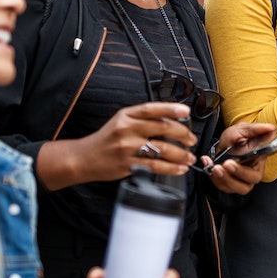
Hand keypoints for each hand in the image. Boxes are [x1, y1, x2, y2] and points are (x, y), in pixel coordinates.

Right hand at [36, 102, 196, 189]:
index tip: (186, 112)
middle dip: (182, 134)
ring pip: (162, 149)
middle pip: (162, 128)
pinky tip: (180, 169)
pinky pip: (155, 166)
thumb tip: (171, 118)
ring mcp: (127, 147)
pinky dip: (171, 168)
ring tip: (189, 157)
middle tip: (192, 140)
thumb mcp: (121, 120)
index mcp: (126, 115)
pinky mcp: (128, 164)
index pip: (152, 109)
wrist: (85, 158)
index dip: (171, 109)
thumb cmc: (107, 139)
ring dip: (181, 154)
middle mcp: (127, 129)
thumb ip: (142, 118)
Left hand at [201, 122, 276, 193]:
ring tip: (215, 167)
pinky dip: (214, 177)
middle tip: (227, 163)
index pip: (270, 154)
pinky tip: (209, 165)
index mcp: (260, 156)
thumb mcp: (241, 130)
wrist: (220, 148)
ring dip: (225, 178)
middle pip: (252, 177)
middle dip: (239, 172)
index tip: (262, 151)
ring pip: (238, 187)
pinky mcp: (230, 186)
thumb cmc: (233, 140)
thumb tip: (270, 128)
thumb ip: (254, 130)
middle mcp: (254, 171)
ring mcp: (243, 181)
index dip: (271, 153)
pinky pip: (224, 186)